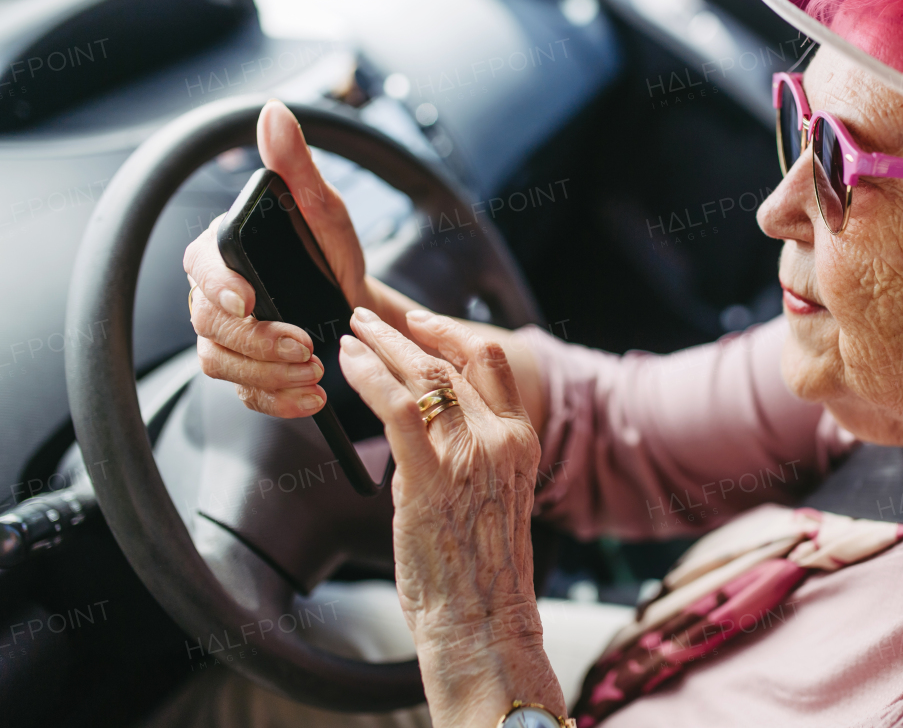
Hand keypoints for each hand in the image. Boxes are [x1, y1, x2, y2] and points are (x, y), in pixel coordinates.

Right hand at [183, 100, 374, 417]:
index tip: (247, 299)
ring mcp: (226, 339)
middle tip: (303, 345)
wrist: (358, 311)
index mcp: (222, 253)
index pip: (199, 266)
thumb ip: (298, 169)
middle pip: (208, 325)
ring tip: (313, 370)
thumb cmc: (334, 258)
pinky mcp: (245, 375)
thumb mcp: (326, 211)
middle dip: (256, 339)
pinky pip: (244, 397)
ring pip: (221, 364)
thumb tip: (275, 114)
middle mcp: (214, 297)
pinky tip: (311, 397)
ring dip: (268, 374)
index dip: (217, 284)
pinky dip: (278, 401)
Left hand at [339, 307, 561, 727]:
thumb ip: (474, 459)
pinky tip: (347, 365)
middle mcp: (500, 439)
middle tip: (370, 318)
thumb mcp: (493, 501)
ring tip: (351, 334)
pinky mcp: (430, 475)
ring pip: (422, 375)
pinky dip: (367, 377)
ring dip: (379, 346)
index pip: (490, 363)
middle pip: (451, 361)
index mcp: (521, 442)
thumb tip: (430, 436)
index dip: (452, 332)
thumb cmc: (480, 574)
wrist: (483, 620)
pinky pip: (396, 407)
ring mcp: (469, 454)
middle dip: (404, 332)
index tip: (422, 321)